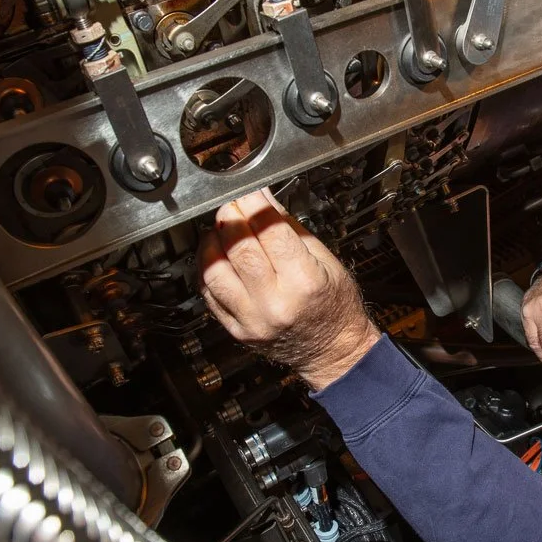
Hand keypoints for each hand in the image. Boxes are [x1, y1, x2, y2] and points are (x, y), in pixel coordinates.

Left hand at [198, 190, 379, 389]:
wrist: (333, 351)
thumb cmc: (334, 306)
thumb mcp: (325, 261)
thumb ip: (290, 228)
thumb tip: (265, 199)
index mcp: (304, 282)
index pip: (270, 232)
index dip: (254, 204)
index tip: (249, 191)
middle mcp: (275, 303)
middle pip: (239, 250)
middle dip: (231, 218)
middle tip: (232, 205)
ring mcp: (252, 319)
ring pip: (215, 272)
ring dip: (212, 242)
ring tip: (220, 230)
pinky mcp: (236, 330)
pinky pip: (210, 294)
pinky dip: (208, 269)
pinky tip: (216, 256)